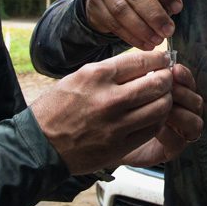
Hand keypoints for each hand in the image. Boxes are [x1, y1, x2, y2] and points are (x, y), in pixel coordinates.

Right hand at [30, 50, 173, 174]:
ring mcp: (116, 124)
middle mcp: (109, 99)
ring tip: (162, 97)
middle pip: (157, 83)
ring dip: (166, 99)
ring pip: (160, 107)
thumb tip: (141, 63)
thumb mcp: (78, 78)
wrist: (39, 145)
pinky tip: (152, 116)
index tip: (163, 60)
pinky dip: (158, 120)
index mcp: (96, 76)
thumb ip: (110, 71)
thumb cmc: (56, 109)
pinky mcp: (120, 146)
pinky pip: (152, 129)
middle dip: (167, 78)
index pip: (142, 61)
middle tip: (167, 78)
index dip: (159, 59)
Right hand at [86, 0, 182, 50]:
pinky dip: (131, 36)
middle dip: (154, 14)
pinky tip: (145, 44)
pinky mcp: (94, 4)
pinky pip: (113, 23)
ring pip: (122, 9)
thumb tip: (172, 12)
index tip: (178, 9)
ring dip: (142, 29)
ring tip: (157, 40)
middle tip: (168, 30)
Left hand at [120, 63, 203, 166]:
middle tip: (168, 90)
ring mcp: (179, 132)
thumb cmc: (119, 111)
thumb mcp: (130, 89)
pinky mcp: (172, 149)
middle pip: (196, 101)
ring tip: (162, 109)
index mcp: (176, 94)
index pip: (189, 83)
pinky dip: (169, 133)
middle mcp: (182, 113)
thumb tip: (157, 59)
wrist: (108, 139)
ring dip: (180, 113)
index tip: (174, 69)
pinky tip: (155, 127)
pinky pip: (179, 141)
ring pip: (195, 121)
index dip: (185, 76)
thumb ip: (145, 77)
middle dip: (183, 93)